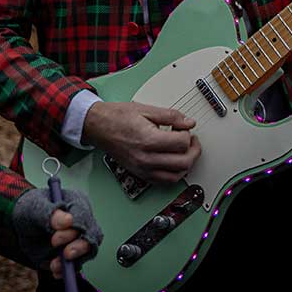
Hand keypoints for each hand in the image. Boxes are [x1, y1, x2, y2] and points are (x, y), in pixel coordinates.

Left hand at [12, 186, 101, 272]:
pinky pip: (75, 265)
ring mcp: (78, 239)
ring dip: (73, 262)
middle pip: (92, 236)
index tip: (55, 239)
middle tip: (66, 254)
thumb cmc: (30, 210)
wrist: (22, 226)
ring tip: (54, 266)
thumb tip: (68, 220)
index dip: (73, 230)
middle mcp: (82, 222)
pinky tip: (55, 271)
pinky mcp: (72, 255)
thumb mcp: (34, 208)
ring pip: (87, 253)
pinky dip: (66, 270)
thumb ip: (49, 213)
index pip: (84, 217)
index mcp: (77, 203)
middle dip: (80, 247)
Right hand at [80, 100, 200, 183]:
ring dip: (186, 165)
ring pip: (176, 177)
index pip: (181, 144)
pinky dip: (173, 174)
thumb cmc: (117, 117)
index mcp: (148, 140)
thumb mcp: (146, 109)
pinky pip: (163, 182)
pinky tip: (174, 162)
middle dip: (193, 151)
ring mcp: (142, 169)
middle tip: (192, 141)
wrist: (97, 127)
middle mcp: (146, 158)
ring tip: (184, 152)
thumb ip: (171, 116)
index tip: (184, 128)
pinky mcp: (140, 174)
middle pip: (183, 163)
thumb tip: (189, 123)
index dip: (187, 134)